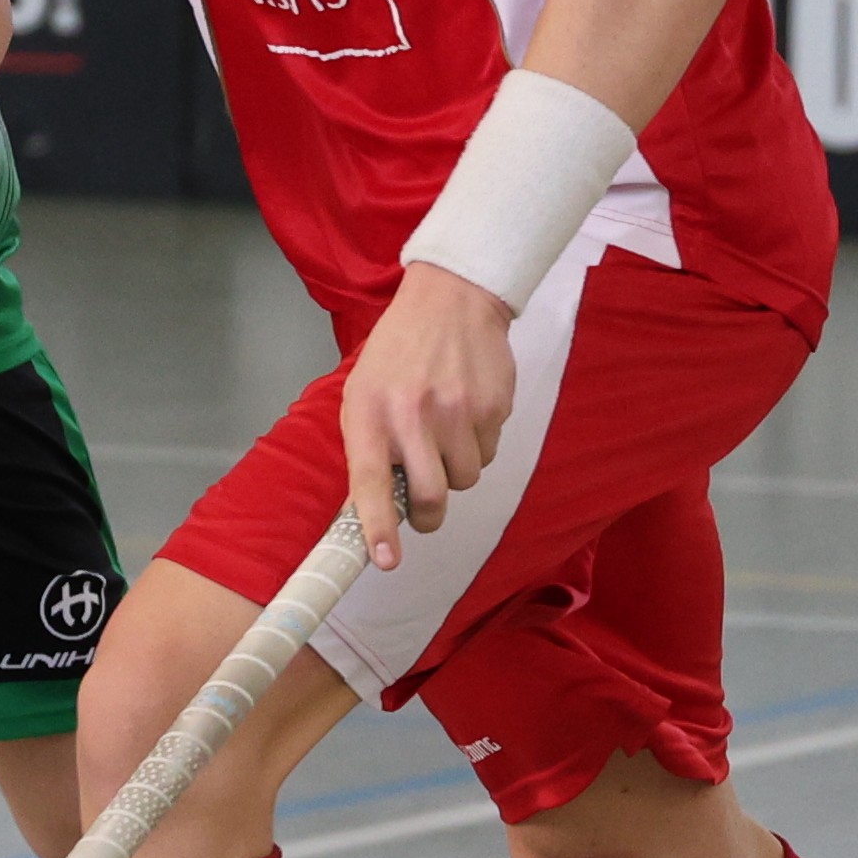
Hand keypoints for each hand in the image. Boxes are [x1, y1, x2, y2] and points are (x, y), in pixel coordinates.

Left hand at [335, 262, 518, 567]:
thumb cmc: (400, 352)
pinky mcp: (493, 408)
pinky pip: (488, 454)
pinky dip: (477, 445)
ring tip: (445, 431)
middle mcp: (413, 415)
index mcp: (370, 413)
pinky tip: (466, 412)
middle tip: (425, 507)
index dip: (379, 527)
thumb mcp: (363, 392)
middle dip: (429, 514)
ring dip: (455, 470)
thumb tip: (370, 511)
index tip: (386, 559)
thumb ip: (366, 449)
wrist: (452, 299)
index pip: (370, 483)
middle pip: (430, 497)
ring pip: (464, 480)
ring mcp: (458, 412)